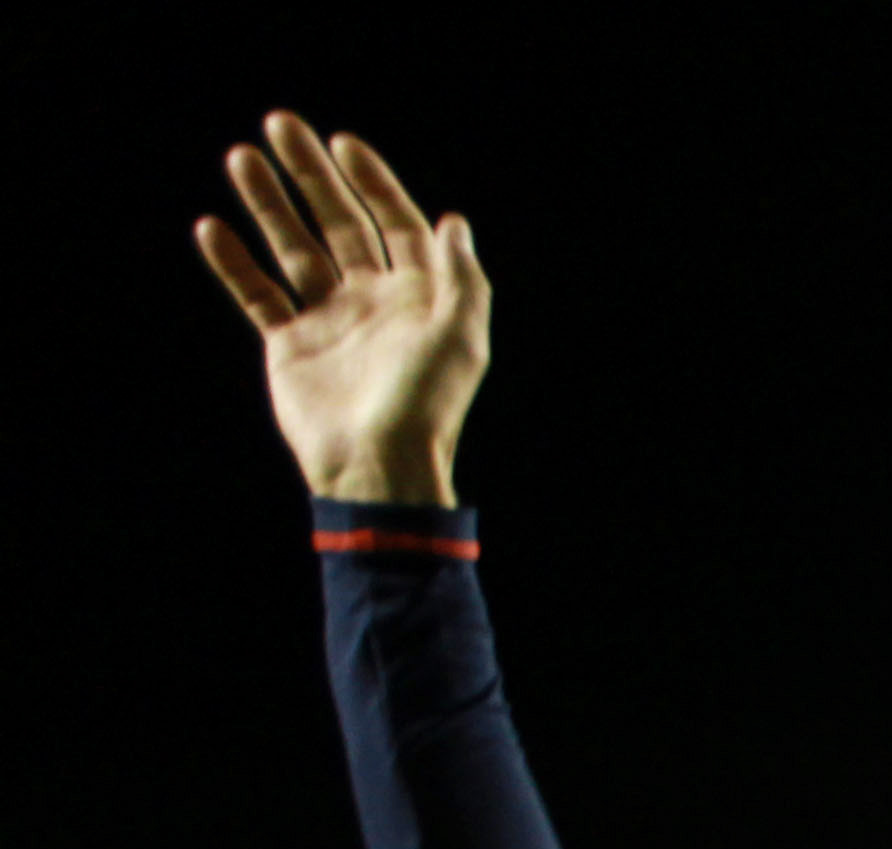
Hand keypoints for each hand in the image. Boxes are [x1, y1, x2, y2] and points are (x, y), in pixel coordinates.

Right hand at [195, 115, 485, 506]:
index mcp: (418, 294)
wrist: (376, 462)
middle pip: (339, 222)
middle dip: (311, 174)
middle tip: (280, 124)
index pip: (394, 222)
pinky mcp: (290, 344)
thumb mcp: (459, 335)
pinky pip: (258, 294)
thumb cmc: (425, 403)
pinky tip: (212, 227)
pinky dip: (235, 264)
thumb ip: (460, 275)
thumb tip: (453, 219)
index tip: (342, 142)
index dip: (372, 181)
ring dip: (268, 203)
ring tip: (240, 157)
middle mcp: (373, 299)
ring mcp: (330, 319)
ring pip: (294, 248)